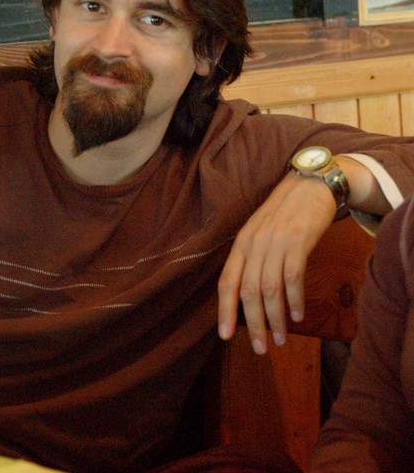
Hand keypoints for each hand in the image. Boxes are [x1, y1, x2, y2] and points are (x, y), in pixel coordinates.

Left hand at [217, 171, 335, 353]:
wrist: (309, 185)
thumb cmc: (284, 213)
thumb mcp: (259, 233)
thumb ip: (252, 259)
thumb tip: (248, 297)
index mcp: (241, 244)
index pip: (226, 282)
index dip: (224, 311)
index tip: (225, 336)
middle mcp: (254, 244)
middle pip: (247, 291)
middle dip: (252, 323)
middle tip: (259, 349)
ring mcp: (275, 242)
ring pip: (269, 289)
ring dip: (274, 318)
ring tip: (280, 339)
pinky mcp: (298, 241)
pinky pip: (293, 277)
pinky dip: (294, 300)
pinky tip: (297, 315)